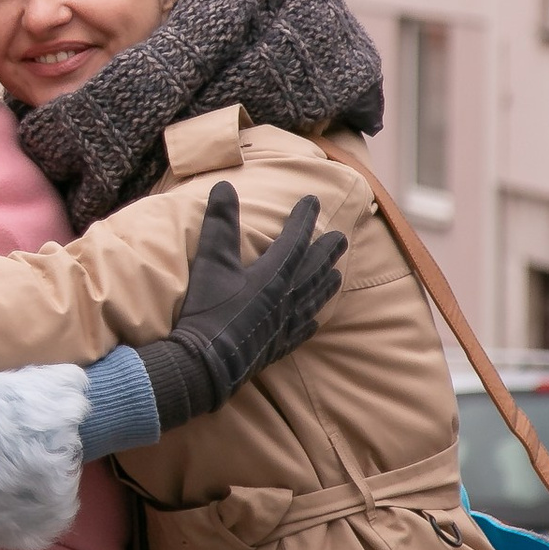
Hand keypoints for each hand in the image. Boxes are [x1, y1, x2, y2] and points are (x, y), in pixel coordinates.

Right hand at [137, 182, 345, 428]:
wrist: (206, 364)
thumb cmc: (208, 310)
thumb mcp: (211, 261)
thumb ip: (220, 222)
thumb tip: (224, 185)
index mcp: (273, 275)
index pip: (296, 239)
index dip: (304, 218)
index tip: (313, 200)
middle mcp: (286, 298)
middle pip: (313, 269)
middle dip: (327, 251)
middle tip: (342, 238)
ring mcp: (284, 324)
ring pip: (314, 299)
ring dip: (326, 283)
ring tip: (337, 273)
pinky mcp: (277, 346)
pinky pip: (302, 329)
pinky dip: (312, 320)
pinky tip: (316, 320)